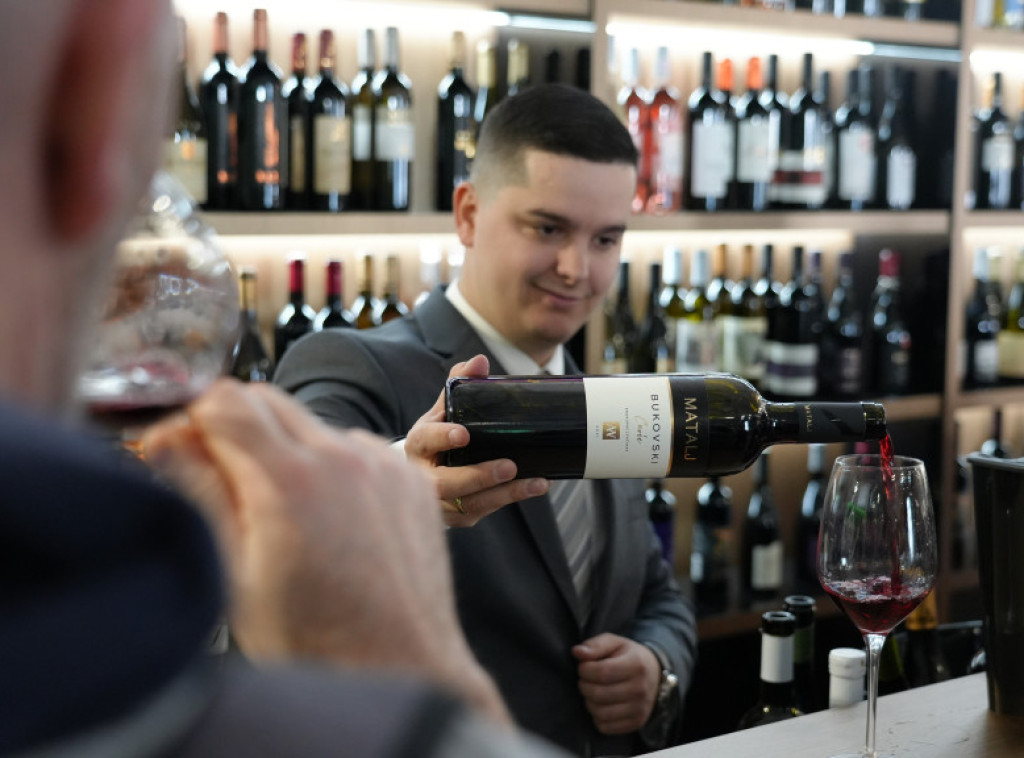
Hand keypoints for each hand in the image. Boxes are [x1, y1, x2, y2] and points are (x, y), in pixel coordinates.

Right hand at [142, 379, 509, 723]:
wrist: (398, 666)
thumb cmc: (312, 638)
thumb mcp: (236, 573)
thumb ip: (203, 493)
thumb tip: (165, 437)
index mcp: (289, 481)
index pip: (226, 401)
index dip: (195, 420)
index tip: (187, 448)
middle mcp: (343, 459)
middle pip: (269, 401)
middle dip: (239, 428)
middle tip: (231, 482)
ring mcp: (385, 466)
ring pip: (315, 426)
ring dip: (292, 451)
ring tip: (291, 516)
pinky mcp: (412, 479)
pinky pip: (360, 450)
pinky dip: (338, 469)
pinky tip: (335, 521)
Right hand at [404, 354, 549, 526]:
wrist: (427, 473)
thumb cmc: (439, 437)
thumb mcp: (445, 410)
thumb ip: (460, 384)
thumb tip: (480, 360)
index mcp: (419, 445)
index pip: (425, 440)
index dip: (442, 438)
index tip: (464, 434)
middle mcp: (425, 477)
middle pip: (445, 484)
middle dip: (478, 476)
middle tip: (509, 466)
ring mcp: (442, 502)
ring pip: (470, 503)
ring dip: (505, 494)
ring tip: (535, 482)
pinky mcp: (461, 515)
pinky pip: (486, 510)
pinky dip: (511, 499)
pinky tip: (535, 486)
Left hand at [572, 633, 660, 734]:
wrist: (654, 674)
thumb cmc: (628, 656)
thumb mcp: (614, 643)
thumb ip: (595, 645)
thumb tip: (577, 652)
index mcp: (636, 664)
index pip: (602, 672)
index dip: (584, 670)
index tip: (583, 666)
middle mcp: (641, 689)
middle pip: (598, 694)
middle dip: (584, 685)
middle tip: (586, 679)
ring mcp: (640, 709)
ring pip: (599, 712)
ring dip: (589, 701)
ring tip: (593, 691)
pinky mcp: (636, 723)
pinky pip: (605, 727)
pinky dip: (597, 716)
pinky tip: (601, 704)